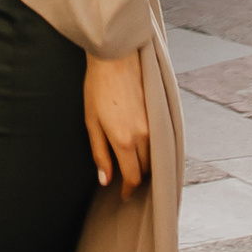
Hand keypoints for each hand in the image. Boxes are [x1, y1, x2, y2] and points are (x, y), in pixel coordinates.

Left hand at [83, 48, 151, 192]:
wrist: (115, 57)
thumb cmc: (98, 87)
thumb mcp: (91, 122)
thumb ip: (100, 153)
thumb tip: (105, 179)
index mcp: (123, 140)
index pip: (133, 177)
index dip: (129, 190)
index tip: (124, 195)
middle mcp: (143, 135)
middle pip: (147, 169)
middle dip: (138, 177)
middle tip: (126, 179)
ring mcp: (154, 123)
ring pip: (155, 155)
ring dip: (146, 163)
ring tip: (134, 163)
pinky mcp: (159, 112)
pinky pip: (160, 140)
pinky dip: (153, 148)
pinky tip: (143, 146)